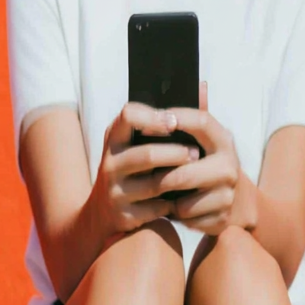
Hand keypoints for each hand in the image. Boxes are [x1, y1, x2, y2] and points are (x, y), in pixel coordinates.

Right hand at [93, 102, 200, 233]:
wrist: (102, 214)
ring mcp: (115, 192)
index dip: (154, 117)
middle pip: (147, 155)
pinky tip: (182, 198)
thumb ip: (163, 120)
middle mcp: (110, 164)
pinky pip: (155, 208)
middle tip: (197, 153)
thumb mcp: (133, 143)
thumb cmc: (130, 171)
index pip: (128, 116)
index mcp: (114, 139)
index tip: (174, 122)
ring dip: (178, 178)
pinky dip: (172, 204)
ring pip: (154, 184)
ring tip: (196, 173)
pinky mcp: (124, 216)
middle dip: (175, 153)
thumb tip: (203, 87)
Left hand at [158, 84, 247, 234]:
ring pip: (184, 201)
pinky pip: (188, 219)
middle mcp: (229, 166)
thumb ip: (197, 117)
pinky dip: (177, 215)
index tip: (156, 120)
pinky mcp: (221, 219)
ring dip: (168, 199)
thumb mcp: (206, 141)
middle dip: (162, 175)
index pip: (202, 121)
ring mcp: (227, 195)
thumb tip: (199, 83)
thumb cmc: (209, 166)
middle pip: (185, 170)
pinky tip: (176, 208)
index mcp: (223, 140)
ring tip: (162, 193)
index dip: (178, 119)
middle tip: (145, 174)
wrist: (237, 204)